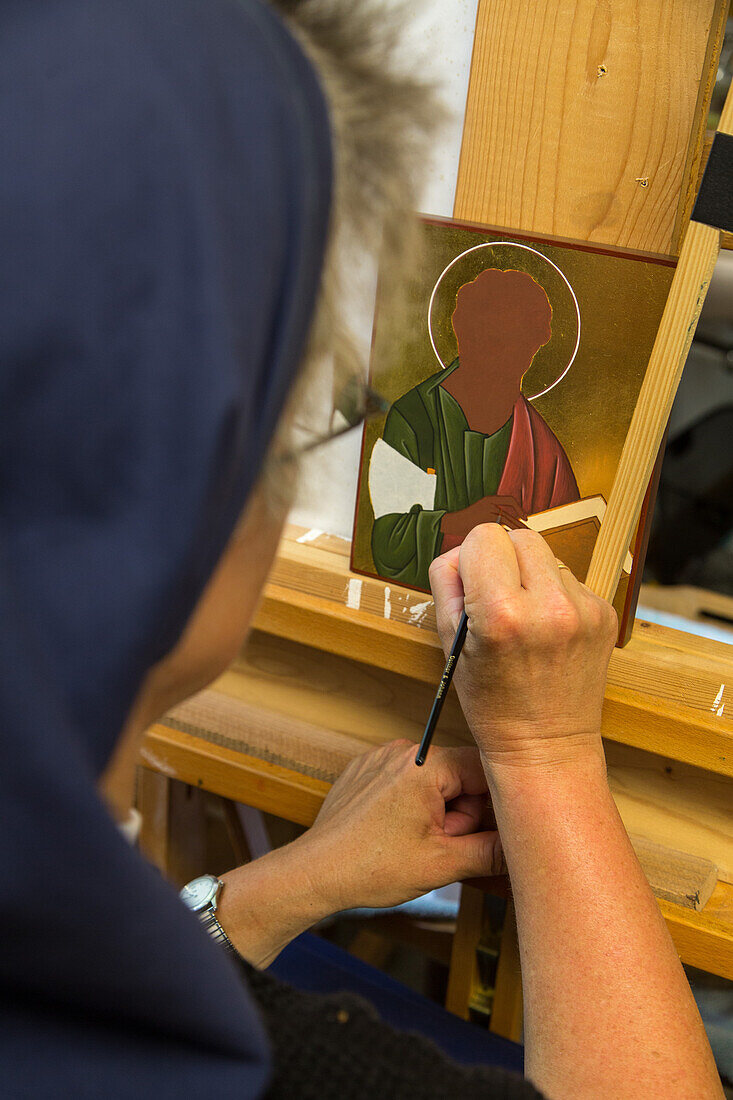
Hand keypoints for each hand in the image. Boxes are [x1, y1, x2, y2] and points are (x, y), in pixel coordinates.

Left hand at [299, 740, 503, 911]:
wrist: (315, 873)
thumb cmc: (371, 867)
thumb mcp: (442, 864)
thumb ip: (492, 851)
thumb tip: (525, 847)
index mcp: (426, 765)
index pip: (486, 767)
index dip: (496, 803)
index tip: (494, 831)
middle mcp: (404, 751)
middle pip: (460, 776)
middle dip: (461, 814)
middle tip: (444, 846)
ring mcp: (381, 758)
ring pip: (435, 781)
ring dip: (439, 813)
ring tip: (418, 843)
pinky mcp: (367, 770)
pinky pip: (407, 782)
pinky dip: (413, 806)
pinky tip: (398, 834)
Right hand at [429, 524, 617, 775]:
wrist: (546, 746)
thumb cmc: (492, 703)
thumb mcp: (451, 643)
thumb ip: (448, 585)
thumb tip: (461, 551)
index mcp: (502, 614)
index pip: (483, 536)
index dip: (470, 558)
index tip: (470, 586)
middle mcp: (548, 606)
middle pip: (518, 534)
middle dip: (501, 558)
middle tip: (495, 596)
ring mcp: (583, 610)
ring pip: (546, 554)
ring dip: (530, 574)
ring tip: (524, 617)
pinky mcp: (604, 614)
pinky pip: (569, 579)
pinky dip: (553, 594)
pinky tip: (546, 629)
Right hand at [440, 495, 526, 551]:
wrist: (453, 522)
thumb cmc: (466, 519)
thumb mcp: (480, 510)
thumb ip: (493, 514)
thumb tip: (507, 524)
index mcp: (489, 499)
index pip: (510, 501)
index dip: (520, 509)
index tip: (525, 518)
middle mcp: (490, 505)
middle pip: (511, 515)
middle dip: (520, 524)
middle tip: (528, 531)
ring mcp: (487, 514)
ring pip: (507, 523)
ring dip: (515, 530)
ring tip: (521, 539)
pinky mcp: (484, 523)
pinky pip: (499, 529)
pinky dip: (505, 535)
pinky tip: (509, 542)